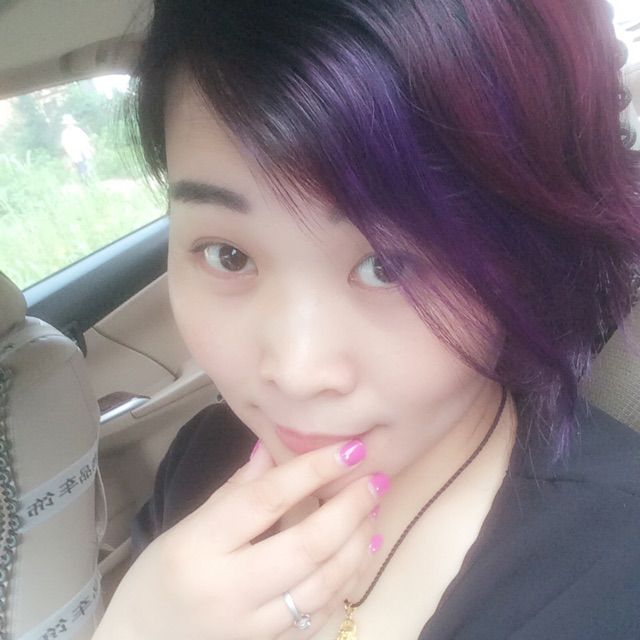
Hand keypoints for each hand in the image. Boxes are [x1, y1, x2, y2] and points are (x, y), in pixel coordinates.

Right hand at [92, 439, 384, 639]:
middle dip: (349, 510)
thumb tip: (275, 447)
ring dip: (356, 546)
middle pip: (305, 547)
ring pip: (321, 586)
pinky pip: (319, 615)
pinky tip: (360, 553)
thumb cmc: (161, 575)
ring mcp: (250, 626)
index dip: (312, 471)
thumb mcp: (188, 524)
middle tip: (375, 481)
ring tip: (372, 513)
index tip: (351, 450)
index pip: (266, 500)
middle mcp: (227, 589)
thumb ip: (238, 489)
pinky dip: (346, 581)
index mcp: (200, 546)